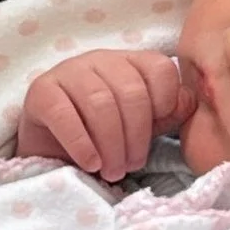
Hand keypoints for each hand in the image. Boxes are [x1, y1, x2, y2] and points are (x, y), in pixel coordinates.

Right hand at [14, 47, 196, 178]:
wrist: (53, 152)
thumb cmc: (104, 137)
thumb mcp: (143, 126)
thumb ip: (169, 112)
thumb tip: (189, 101)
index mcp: (131, 62)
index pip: (160, 69)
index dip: (165, 104)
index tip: (157, 137)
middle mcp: (100, 59)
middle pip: (130, 91)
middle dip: (135, 137)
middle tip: (131, 166)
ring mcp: (68, 71)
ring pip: (100, 103)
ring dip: (111, 144)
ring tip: (112, 170)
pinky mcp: (40, 91)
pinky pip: (64, 113)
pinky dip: (81, 143)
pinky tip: (90, 163)